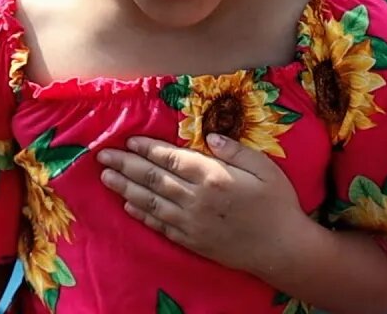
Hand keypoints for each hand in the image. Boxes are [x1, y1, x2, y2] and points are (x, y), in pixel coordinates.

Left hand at [98, 134, 305, 274]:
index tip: (129, 141)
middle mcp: (196, 199)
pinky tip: (128, 205)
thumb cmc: (278, 204)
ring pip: (150, 202)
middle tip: (103, 155)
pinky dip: (141, 214)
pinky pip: (160, 225)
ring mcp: (191, 223)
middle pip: (153, 178)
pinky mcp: (191, 241)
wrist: (283, 249)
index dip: (148, 149)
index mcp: (213, 176)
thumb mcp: (265, 168)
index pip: (172, 159)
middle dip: (126, 165)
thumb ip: (235, 150)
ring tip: (106, 178)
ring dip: (126, 188)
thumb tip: (209, 136)